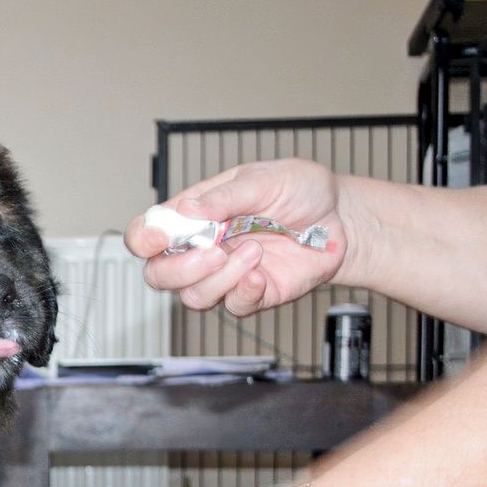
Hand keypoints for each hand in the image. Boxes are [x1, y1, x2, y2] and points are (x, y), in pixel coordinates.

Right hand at [125, 159, 357, 316]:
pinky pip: (232, 307)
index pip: (146, 234)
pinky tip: (262, 273)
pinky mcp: (251, 295)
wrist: (342, 219)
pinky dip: (244, 292)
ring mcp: (224, 275)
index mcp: (194, 216)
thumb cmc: (301, 191)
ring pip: (192, 297)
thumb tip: (187, 208)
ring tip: (255, 250)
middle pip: (158, 275)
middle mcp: (202, 248)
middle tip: (214, 251)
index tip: (161, 238)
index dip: (144, 240)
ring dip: (221, 278)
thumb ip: (224, 196)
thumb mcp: (264, 179)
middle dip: (180, 269)